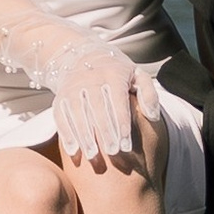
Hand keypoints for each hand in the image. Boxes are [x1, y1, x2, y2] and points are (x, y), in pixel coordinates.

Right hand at [52, 41, 141, 166]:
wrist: (82, 56)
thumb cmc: (117, 72)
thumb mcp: (137, 75)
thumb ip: (148, 94)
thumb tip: (153, 117)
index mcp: (113, 74)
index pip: (118, 102)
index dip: (122, 124)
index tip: (127, 146)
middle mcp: (91, 79)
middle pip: (97, 108)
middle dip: (105, 132)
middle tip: (113, 153)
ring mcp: (73, 87)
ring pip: (77, 113)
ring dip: (84, 136)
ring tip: (92, 156)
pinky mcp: (60, 96)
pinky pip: (61, 116)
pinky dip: (65, 134)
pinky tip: (73, 151)